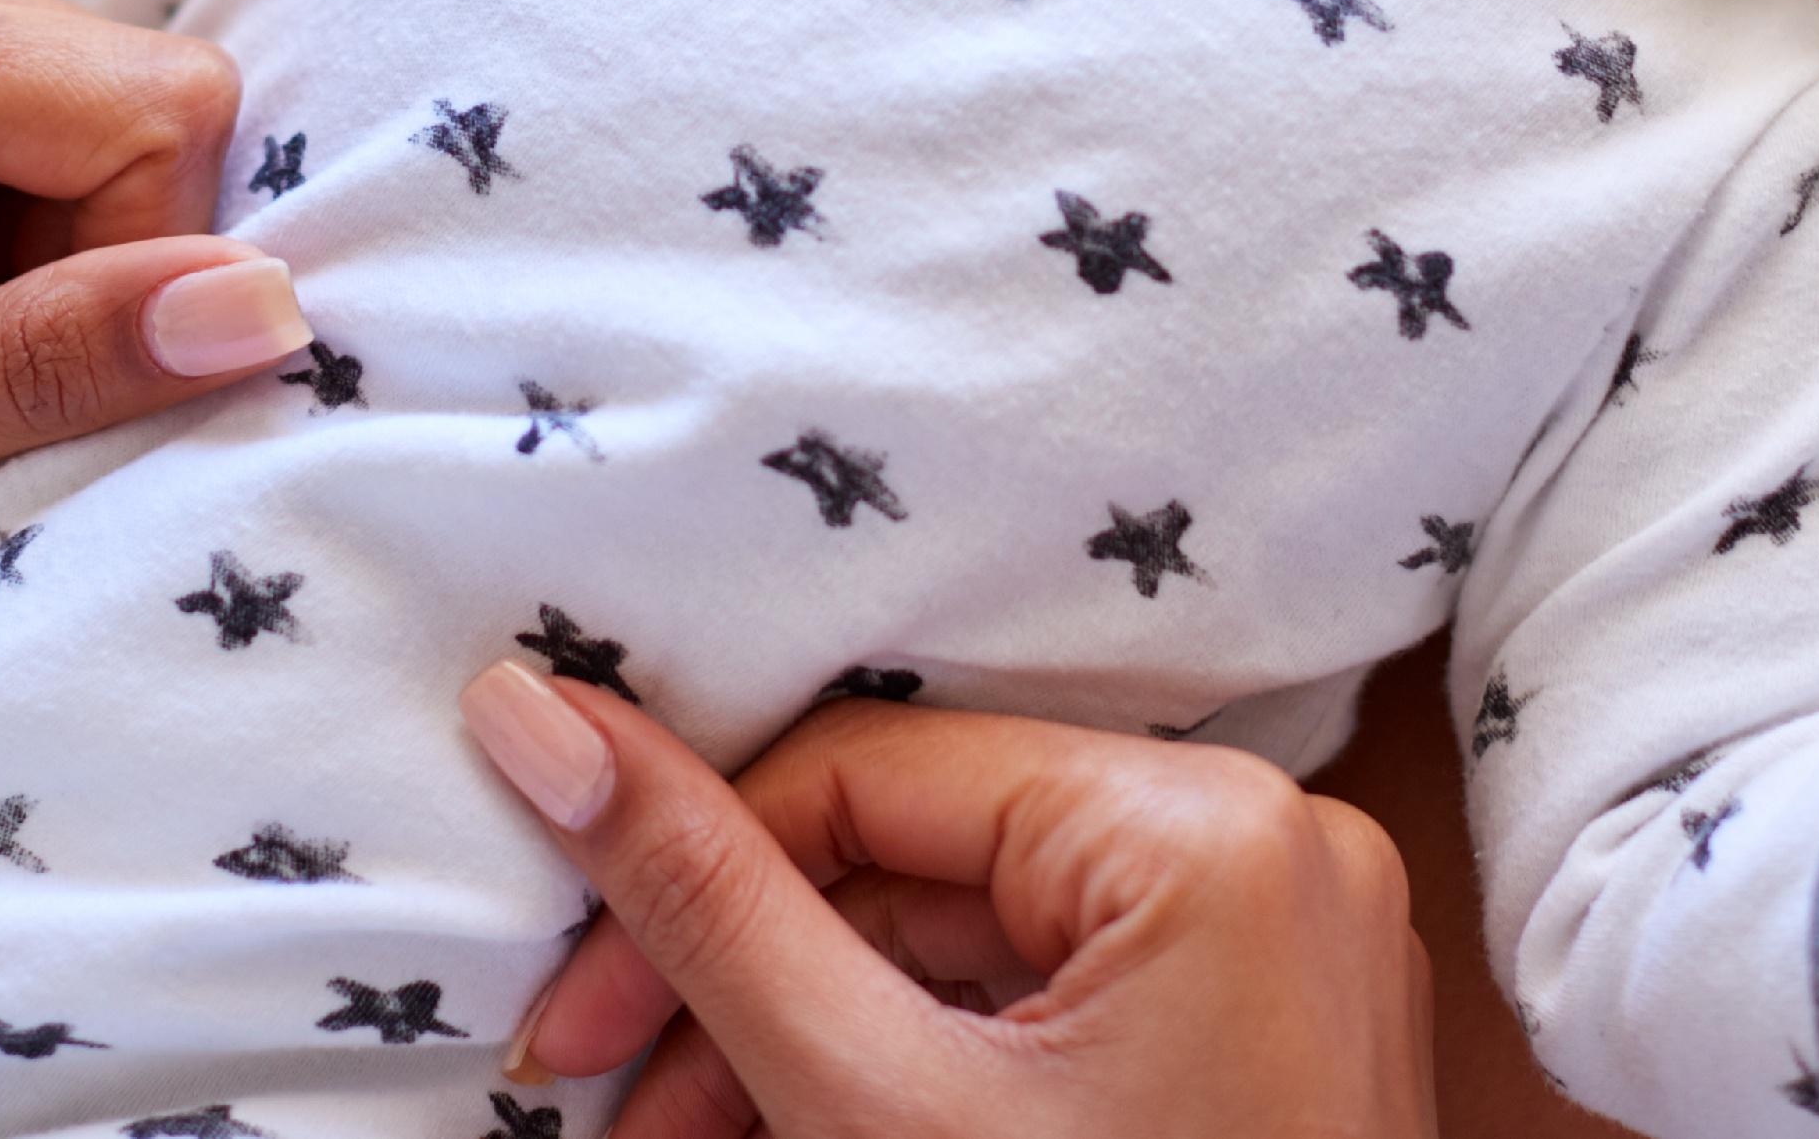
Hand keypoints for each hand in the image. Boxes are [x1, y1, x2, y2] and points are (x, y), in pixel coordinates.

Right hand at [460, 666, 1438, 1138]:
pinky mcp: (1258, 1025)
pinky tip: (804, 1134)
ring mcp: (1274, 943)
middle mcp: (1265, 847)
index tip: (576, 1002)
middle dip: (745, 986)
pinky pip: (1046, 998)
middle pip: (914, 859)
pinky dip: (923, 1069)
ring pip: (968, 940)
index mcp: (1199, 826)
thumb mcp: (876, 1106)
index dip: (688, 873)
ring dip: (814, 1039)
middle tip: (613, 1092)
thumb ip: (705, 903)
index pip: (866, 769)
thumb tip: (543, 721)